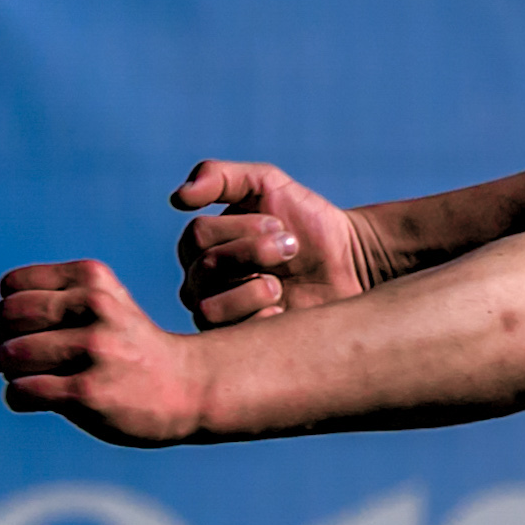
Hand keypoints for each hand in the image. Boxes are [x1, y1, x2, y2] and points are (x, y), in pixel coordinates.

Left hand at [0, 259, 205, 446]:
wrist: (188, 388)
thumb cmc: (128, 350)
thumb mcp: (98, 305)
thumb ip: (45, 309)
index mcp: (92, 278)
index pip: (11, 288)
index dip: (9, 314)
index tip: (29, 333)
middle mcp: (94, 306)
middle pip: (7, 318)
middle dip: (2, 342)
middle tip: (21, 361)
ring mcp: (94, 349)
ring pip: (10, 355)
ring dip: (11, 373)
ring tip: (35, 381)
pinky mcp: (89, 392)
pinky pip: (22, 391)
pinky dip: (17, 398)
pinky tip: (38, 400)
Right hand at [169, 160, 377, 326]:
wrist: (348, 263)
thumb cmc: (306, 222)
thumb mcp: (266, 184)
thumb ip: (219, 178)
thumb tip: (176, 199)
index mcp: (200, 245)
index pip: (198, 235)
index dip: (244, 228)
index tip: (282, 226)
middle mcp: (198, 282)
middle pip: (205, 268)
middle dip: (255, 253)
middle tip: (291, 248)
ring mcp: (216, 316)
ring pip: (209, 308)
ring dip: (255, 291)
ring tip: (282, 285)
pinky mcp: (238, 346)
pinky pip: (231, 339)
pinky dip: (260, 321)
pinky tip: (282, 312)